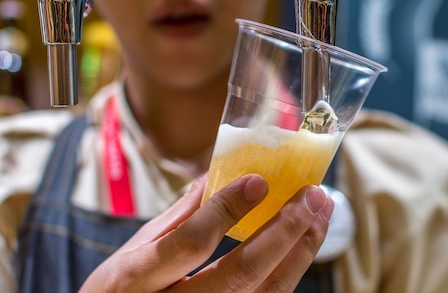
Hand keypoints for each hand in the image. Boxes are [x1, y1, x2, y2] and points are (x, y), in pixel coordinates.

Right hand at [79, 174, 333, 291]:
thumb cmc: (120, 290)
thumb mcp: (133, 251)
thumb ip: (176, 216)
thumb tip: (215, 172)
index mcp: (136, 278)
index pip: (189, 244)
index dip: (225, 211)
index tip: (259, 181)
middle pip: (240, 273)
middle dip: (284, 231)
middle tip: (313, 195)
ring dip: (300, 251)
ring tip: (321, 214)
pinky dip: (292, 271)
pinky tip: (306, 244)